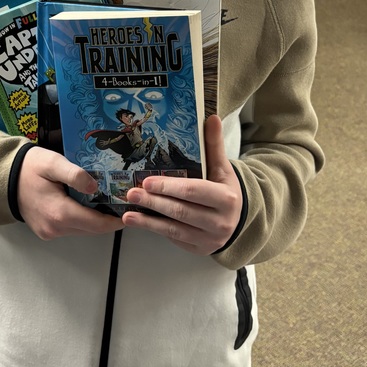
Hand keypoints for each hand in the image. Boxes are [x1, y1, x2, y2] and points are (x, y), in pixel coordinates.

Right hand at [17, 146, 123, 239]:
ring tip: (107, 202)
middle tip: (121, 204)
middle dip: (108, 219)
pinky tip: (87, 205)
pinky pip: (71, 228)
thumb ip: (75, 174)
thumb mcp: (53, 163)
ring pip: (82, 230)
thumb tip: (95, 186)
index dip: (115, 220)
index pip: (96, 223)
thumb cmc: (30, 168)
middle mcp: (55, 228)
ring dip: (95, 220)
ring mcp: (49, 232)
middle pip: (91, 229)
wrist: (4, 178)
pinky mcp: (46, 231)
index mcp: (59, 212)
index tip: (128, 211)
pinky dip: (82, 219)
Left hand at [121, 115, 242, 254]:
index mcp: (226, 198)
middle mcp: (219, 222)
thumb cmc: (224, 190)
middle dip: (154, 203)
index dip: (170, 187)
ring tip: (127, 213)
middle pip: (181, 211)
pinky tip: (136, 221)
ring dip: (148, 221)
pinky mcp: (197, 249)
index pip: (195, 191)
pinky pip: (173, 238)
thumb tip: (211, 117)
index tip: (148, 181)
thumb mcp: (222, 169)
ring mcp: (208, 239)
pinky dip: (153, 230)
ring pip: (174, 229)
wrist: (239, 222)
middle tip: (131, 193)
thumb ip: (214, 145)